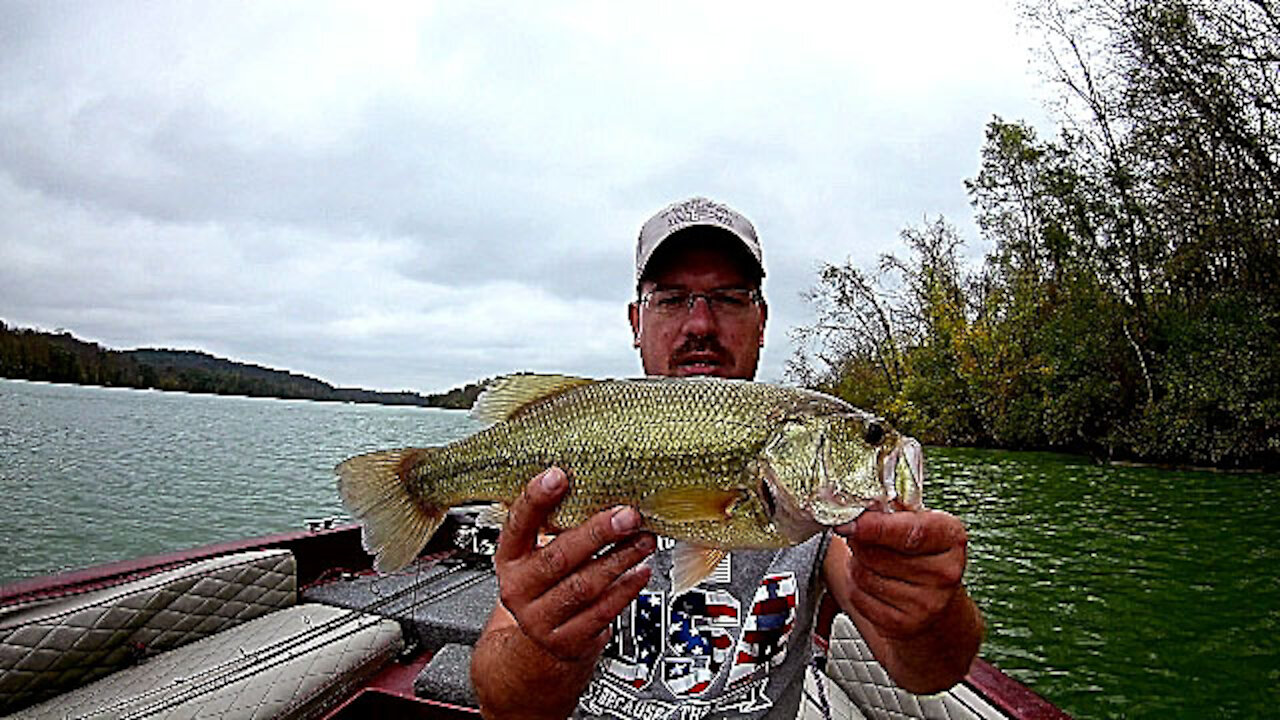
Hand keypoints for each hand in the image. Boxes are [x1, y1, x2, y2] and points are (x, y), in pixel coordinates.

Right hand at [493, 466, 655, 661]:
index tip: (559, 476)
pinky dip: (626, 590)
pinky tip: (641, 572)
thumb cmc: (547, 584)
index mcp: (509, 558)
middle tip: (627, 516)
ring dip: (620, 559)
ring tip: (644, 541)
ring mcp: (540, 619)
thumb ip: (556, 524)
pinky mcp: (566, 641)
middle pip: (559, 557)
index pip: (518, 524)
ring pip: (584, 585)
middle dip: (597, 533)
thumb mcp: (538, 554)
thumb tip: (595, 486)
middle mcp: (519, 589)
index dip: (536, 499)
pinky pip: (601, 612)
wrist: (540, 643)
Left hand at [833, 509, 967, 638]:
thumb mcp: (916, 522)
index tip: (851, 523)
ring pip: (863, 575)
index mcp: (951, 537)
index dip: (876, 527)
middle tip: (865, 539)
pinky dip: (857, 588)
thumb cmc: (921, 555)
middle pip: (876, 553)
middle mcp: (945, 573)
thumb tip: (856, 507)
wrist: (936, 603)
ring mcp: (927, 603)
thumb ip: (890, 510)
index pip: (910, 532)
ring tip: (875, 563)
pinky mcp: (903, 625)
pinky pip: (859, 598)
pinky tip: (875, 584)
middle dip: (860, 543)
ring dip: (858, 565)